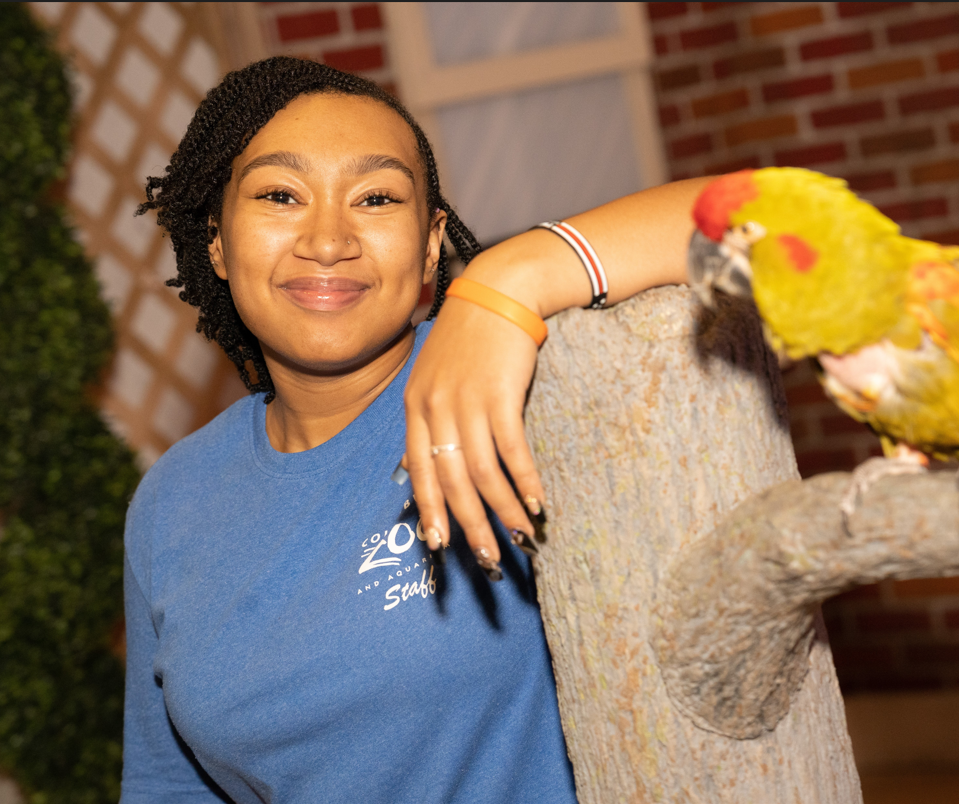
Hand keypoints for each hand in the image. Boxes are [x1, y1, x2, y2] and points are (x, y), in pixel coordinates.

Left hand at [402, 295, 544, 573]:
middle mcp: (436, 408)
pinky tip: (537, 502)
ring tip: (520, 537)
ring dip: (503, 510)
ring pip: (482, 473)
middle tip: (487, 560)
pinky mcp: (501, 394)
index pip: (419, 471)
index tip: (441, 546)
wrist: (498, 291)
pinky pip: (512, 450)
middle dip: (469, 526)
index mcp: (416, 407)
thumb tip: (418, 470)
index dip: (431, 511)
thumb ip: (427, 422)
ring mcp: (467, 402)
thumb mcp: (434, 376)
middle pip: (451, 481)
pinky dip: (525, 481)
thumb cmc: (469, 337)